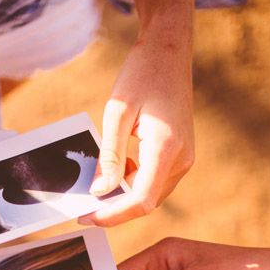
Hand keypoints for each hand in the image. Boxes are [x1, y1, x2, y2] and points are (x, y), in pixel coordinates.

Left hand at [82, 14, 195, 226]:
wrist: (167, 52)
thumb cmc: (142, 74)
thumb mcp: (117, 113)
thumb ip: (109, 156)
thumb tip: (100, 192)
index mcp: (167, 148)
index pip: (141, 199)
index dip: (113, 215)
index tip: (88, 217)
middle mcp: (182, 158)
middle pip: (147, 201)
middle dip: (116, 208)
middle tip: (85, 206)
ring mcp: (184, 158)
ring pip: (151, 193)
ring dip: (124, 194)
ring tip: (99, 179)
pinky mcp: (181, 154)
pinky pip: (156, 180)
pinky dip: (134, 181)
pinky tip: (118, 166)